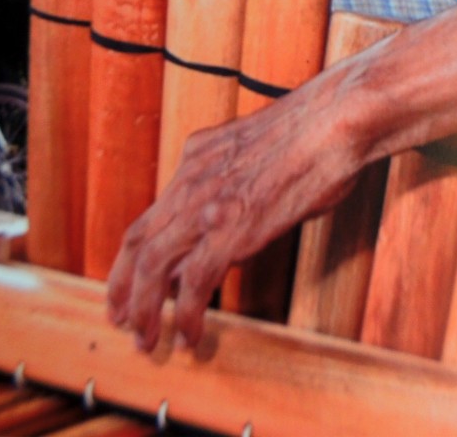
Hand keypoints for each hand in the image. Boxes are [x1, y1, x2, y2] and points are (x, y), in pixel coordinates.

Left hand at [106, 89, 355, 351]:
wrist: (336, 117)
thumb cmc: (317, 128)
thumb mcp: (257, 148)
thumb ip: (236, 178)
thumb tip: (237, 214)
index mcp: (197, 155)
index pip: (151, 214)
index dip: (133, 255)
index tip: (129, 281)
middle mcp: (192, 178)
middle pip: (138, 242)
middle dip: (123, 288)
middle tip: (121, 319)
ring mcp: (209, 204)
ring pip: (153, 266)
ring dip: (144, 310)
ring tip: (147, 340)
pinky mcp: (232, 228)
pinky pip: (195, 283)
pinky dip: (186, 315)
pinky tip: (190, 335)